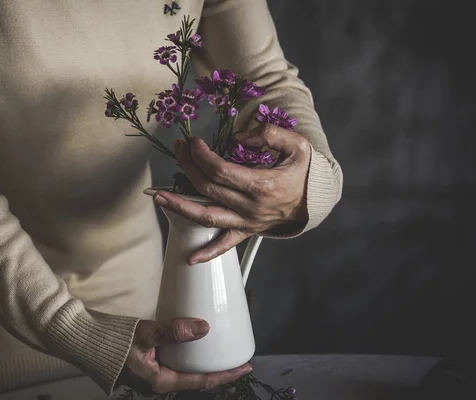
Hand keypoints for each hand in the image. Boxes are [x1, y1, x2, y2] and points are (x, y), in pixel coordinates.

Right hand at [118, 318, 251, 394]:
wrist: (80, 339)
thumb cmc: (110, 341)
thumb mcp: (145, 334)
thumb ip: (173, 331)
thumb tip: (203, 328)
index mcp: (159, 382)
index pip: (201, 381)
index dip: (225, 375)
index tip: (245, 367)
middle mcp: (157, 383)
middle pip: (195, 379)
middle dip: (216, 370)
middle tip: (234, 357)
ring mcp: (149, 376)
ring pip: (183, 371)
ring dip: (200, 362)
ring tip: (217, 349)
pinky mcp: (144, 366)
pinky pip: (172, 363)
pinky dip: (185, 355)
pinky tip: (189, 343)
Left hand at [153, 123, 311, 264]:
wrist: (317, 201)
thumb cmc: (305, 172)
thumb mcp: (296, 145)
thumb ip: (269, 135)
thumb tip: (239, 138)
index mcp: (262, 185)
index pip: (221, 170)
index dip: (202, 155)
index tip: (193, 142)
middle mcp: (251, 207)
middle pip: (208, 188)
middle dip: (187, 167)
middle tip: (178, 149)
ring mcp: (248, 222)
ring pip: (208, 217)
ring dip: (180, 207)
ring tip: (159, 196)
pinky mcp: (247, 230)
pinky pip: (226, 244)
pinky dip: (208, 253)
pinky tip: (189, 258)